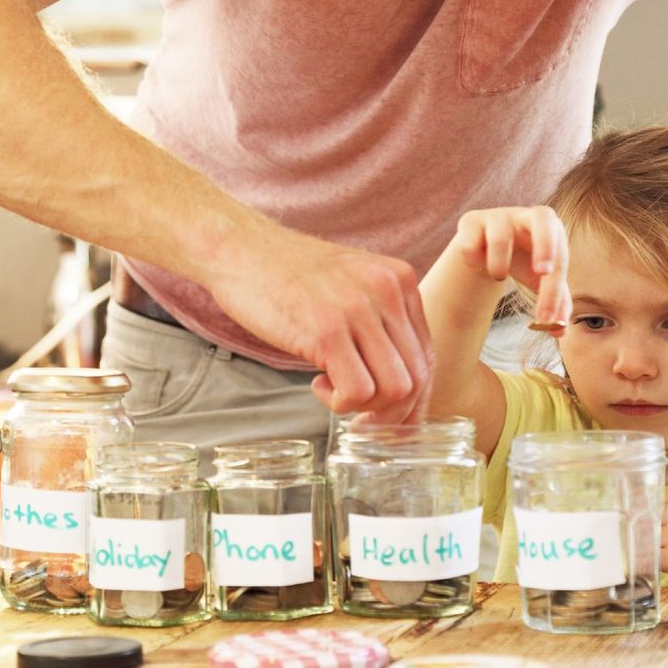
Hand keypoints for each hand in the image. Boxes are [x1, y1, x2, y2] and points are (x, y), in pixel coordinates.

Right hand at [208, 230, 432, 424]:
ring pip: (395, 390)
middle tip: (359, 417)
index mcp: (400, 280)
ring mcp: (358, 310)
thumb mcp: (351, 284)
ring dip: (364, 407)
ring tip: (333, 390)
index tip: (391, 419)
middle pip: (417, 378)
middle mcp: (388, 291)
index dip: (413, 400)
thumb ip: (379, 320)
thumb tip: (400, 383)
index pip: (427, 357)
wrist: (239, 248)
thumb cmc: (288, 274)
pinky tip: (317, 384)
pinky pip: (358, 392)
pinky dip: (340, 402)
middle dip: (390, 412)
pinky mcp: (326, 331)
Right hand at [452, 207, 570, 323]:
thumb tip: (559, 329)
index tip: (545, 316)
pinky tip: (477, 263)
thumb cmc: (523, 262)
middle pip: (543, 216)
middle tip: (541, 273)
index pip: (559, 256)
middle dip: (545, 246)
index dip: (554, 288)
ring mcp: (498, 216)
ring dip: (498, 266)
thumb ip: (555, 304)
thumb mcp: (540, 283)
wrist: (486, 246)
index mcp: (551, 229)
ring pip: (500, 238)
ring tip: (498, 275)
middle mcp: (526, 216)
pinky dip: (473, 261)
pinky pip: (470, 244)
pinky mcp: (471, 221)